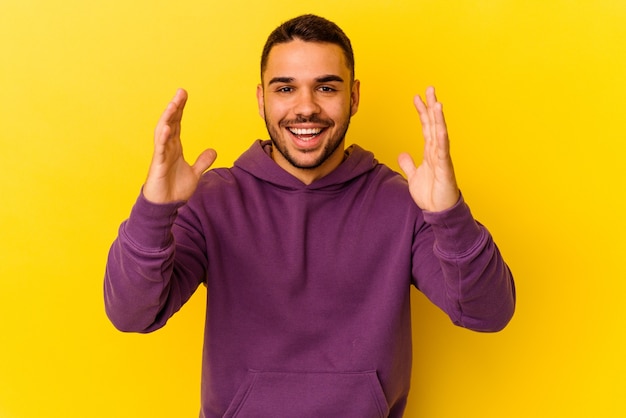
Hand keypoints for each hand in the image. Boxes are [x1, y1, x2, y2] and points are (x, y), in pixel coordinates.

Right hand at [143, 89, 216, 202]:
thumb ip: (203, 162)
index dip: (180, 109)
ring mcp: (161, 156)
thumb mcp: (194, 174)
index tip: (184, 94)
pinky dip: (163, 138)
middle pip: (170, 123)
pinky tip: (167, 128)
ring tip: (173, 104)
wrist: (165, 207)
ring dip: (167, 118)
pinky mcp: (157, 166)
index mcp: (174, 148)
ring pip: (163, 132)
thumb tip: (213, 150)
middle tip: (181, 91)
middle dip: (175, 107)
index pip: (177, 124)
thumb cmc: (174, 190)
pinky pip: (160, 150)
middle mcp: (166, 148)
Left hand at [398, 86, 459, 211]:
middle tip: (430, 88)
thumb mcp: (414, 177)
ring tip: (436, 102)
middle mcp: (437, 152)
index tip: (417, 97)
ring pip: (440, 134)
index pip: (426, 127)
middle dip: (431, 107)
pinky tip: (440, 127)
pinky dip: (441, 138)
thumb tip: (402, 153)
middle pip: (434, 125)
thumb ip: (409, 164)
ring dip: (438, 118)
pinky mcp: (445, 169)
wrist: (438, 212)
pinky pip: (443, 151)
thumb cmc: (431, 195)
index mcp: (430, 152)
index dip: (422, 112)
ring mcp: (442, 159)